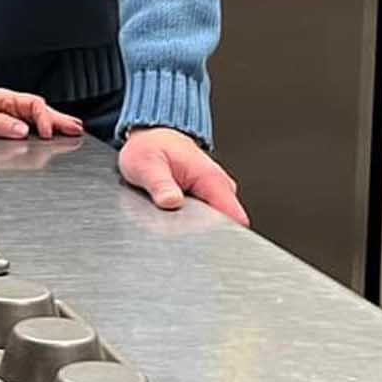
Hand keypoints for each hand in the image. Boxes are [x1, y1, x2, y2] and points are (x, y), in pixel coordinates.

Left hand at [0, 89, 84, 139]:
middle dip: (59, 119)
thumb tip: (21, 130)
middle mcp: (7, 107)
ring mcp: (6, 117)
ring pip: (36, 120)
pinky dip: (42, 133)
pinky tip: (51, 138)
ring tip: (72, 132)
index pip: (33, 105)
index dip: (45, 118)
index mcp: (3, 99)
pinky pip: (28, 129)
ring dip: (54, 125)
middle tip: (77, 128)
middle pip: (39, 111)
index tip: (49, 132)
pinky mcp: (3, 129)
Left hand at [117, 128, 247, 224]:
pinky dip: (190, 224)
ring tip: (170, 220)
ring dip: (194, 230)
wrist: (152, 136)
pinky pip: (205, 219)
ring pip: (214, 224)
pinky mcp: (207, 198)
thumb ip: (160, 185)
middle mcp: (219, 186)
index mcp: (210, 178)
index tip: (201, 245)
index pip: (234, 217)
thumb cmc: (150, 147)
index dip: (221, 236)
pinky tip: (172, 218)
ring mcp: (215, 192)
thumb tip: (171, 201)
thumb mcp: (147, 165)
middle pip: (224, 226)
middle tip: (174, 229)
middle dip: (202, 236)